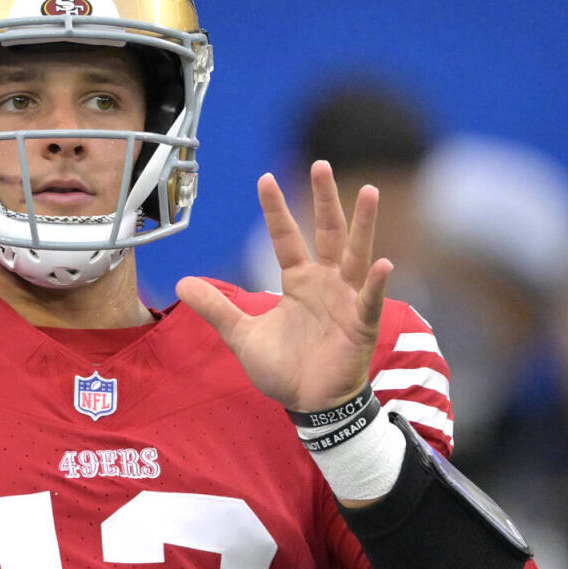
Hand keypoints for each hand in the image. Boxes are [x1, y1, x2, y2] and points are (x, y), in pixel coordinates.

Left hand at [176, 162, 391, 412]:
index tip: (264, 178)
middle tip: (321, 163)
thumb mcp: (241, 335)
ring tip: (368, 190)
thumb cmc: (284, 369)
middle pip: (326, 231)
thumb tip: (182, 283)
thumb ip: (217, 308)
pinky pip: (370, 299)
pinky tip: (385, 262)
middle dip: (324, 199)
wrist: (310, 405)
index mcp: (298, 280)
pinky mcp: (361, 324)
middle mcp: (325, 282)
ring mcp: (346, 299)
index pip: (285, 237)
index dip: (275, 209)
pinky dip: (377, 282)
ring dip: (362, 224)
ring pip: (356, 254)